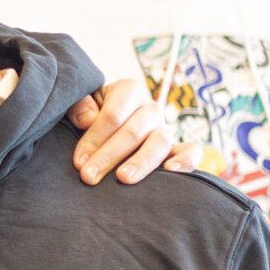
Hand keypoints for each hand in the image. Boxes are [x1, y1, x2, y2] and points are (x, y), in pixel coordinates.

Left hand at [70, 76, 196, 184]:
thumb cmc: (90, 117)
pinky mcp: (177, 149)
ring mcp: (165, 129)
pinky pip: (191, 152)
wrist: (107, 129)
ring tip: (123, 179)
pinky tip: (170, 172)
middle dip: (108, 156)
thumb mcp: (80, 105)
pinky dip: (185, 161)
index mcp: (128, 91)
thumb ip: (78, 106)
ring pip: (160, 141)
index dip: (94, 138)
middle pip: (134, 131)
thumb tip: (87, 119)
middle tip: (89, 177)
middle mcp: (150, 109)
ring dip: (141, 162)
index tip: (79, 161)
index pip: (113, 114)